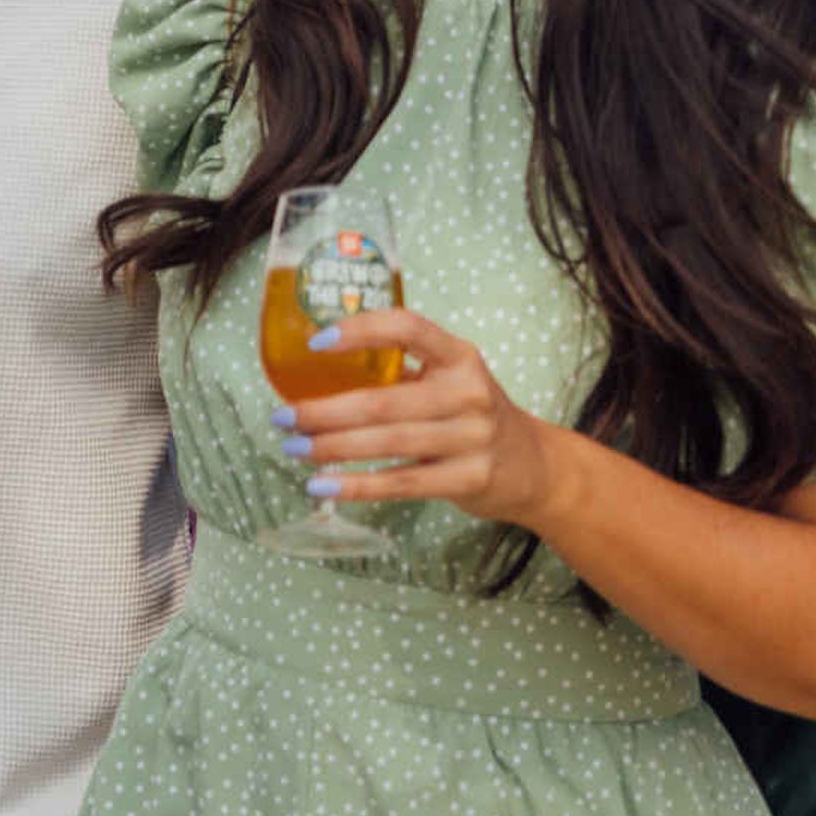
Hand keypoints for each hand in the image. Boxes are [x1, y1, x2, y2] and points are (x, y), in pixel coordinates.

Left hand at [274, 308, 562, 526]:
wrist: (533, 466)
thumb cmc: (470, 415)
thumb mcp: (449, 379)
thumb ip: (401, 370)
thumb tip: (314, 369)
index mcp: (459, 356)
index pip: (407, 328)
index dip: (359, 331)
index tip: (315, 342)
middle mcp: (469, 391)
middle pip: (383, 400)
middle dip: (323, 411)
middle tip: (282, 417)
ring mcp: (472, 437)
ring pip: (387, 443)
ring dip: (331, 448)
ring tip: (294, 448)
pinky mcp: (469, 479)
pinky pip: (401, 484)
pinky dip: (356, 486)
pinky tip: (322, 486)